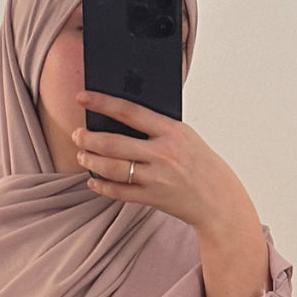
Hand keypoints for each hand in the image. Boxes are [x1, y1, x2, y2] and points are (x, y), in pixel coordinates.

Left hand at [73, 91, 269, 296]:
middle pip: (113, 143)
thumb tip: (120, 119)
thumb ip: (157, 128)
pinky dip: (102, 185)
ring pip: (112, 168)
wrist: (219, 200)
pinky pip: (119, 191)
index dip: (102, 103)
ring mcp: (157, 178)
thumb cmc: (201, 164)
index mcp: (172, 131)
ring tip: (82, 155)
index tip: (82, 97)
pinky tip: (93, 180)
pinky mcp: (153, 198)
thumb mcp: (185, 137)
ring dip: (91, 160)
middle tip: (77, 134)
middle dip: (88, 138)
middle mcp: (163, 154)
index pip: (130, 112)